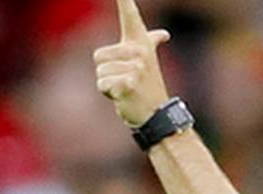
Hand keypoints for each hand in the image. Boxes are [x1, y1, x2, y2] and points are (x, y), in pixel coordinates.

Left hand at [95, 0, 173, 128]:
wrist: (157, 114)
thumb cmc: (149, 85)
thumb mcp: (150, 60)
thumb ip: (152, 42)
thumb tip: (164, 34)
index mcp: (140, 43)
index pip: (130, 15)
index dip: (125, 1)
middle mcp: (139, 52)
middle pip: (99, 56)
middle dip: (106, 72)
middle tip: (124, 80)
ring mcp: (136, 69)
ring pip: (100, 73)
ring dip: (107, 85)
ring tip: (125, 89)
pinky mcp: (129, 85)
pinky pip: (104, 85)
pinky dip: (109, 94)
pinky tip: (123, 96)